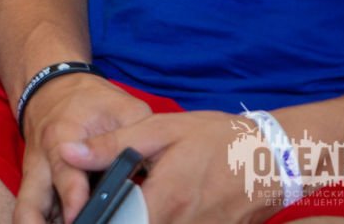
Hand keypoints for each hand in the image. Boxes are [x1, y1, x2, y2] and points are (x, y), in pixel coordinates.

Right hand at [15, 73, 151, 223]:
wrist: (51, 88)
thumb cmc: (90, 99)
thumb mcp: (122, 108)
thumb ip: (137, 138)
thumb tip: (155, 173)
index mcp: (61, 138)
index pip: (65, 175)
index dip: (74, 200)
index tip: (81, 217)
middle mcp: (41, 162)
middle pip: (30, 205)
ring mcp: (35, 176)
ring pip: (26, 212)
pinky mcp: (36, 186)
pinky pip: (34, 211)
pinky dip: (47, 223)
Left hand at [66, 111, 275, 223]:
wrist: (276, 157)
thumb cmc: (218, 139)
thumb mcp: (160, 130)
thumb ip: (111, 145)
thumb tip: (67, 152)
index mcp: (164, 201)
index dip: (95, 220)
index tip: (81, 214)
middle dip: (117, 220)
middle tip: (105, 206)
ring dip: (140, 221)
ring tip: (130, 207)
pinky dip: (166, 223)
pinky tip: (159, 211)